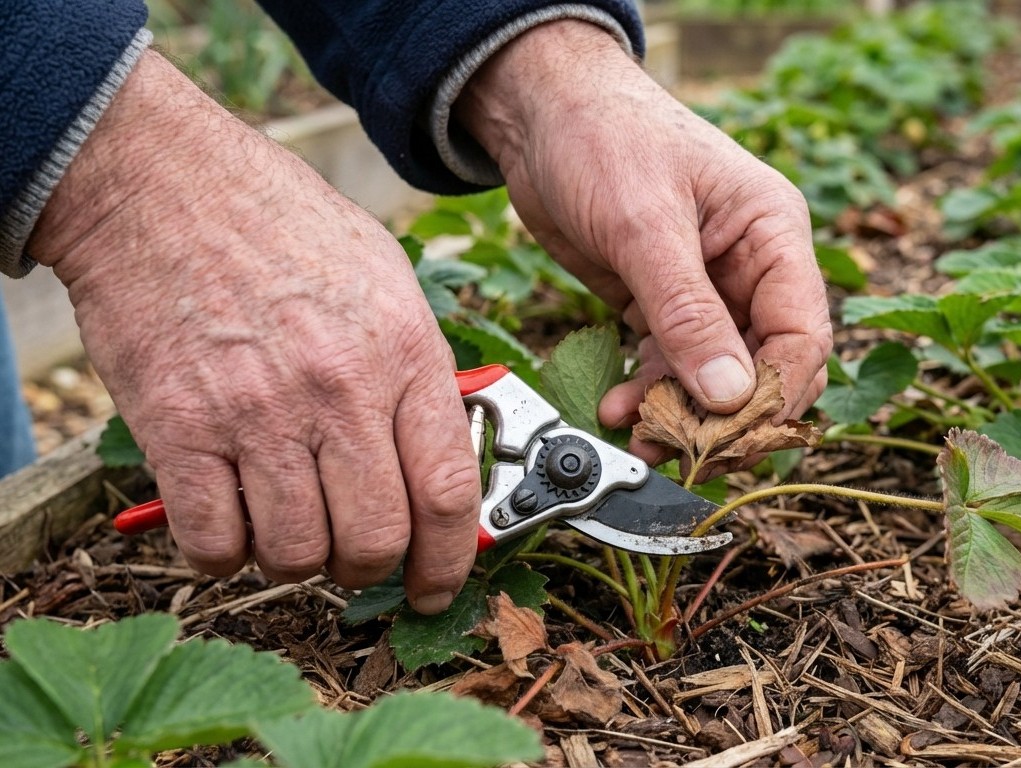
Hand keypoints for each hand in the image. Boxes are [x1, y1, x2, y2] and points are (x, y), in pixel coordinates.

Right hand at [30, 52, 478, 613]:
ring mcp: (257, 413)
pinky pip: (214, 541)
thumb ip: (418, 374)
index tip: (438, 586)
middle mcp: (338, 390)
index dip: (451, 560)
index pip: (448, 493)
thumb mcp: (388, 282)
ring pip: (295, 553)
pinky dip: (224, 552)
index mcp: (404, 352)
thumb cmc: (283, 228)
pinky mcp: (179, 428)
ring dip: (296, 561)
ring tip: (287, 525)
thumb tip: (442, 460)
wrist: (165, 186)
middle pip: (375, 539)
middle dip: (371, 568)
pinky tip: (229, 518)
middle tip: (354, 554)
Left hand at [458, 21, 832, 461]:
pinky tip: (619, 408)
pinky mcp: (660, 301)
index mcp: (774, 233)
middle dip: (725, 415)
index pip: (802, 335)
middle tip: (682, 450)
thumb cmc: (602, 134)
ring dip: (680, 412)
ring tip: (638, 437)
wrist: (536, 109)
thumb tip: (729, 396)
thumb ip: (687, 313)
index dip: (773, 395)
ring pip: (715, 376)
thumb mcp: (645, 225)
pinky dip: (649, 391)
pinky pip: (670, 364)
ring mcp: (706, 287)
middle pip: (764, 366)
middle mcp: (750, 266)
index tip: (730, 436)